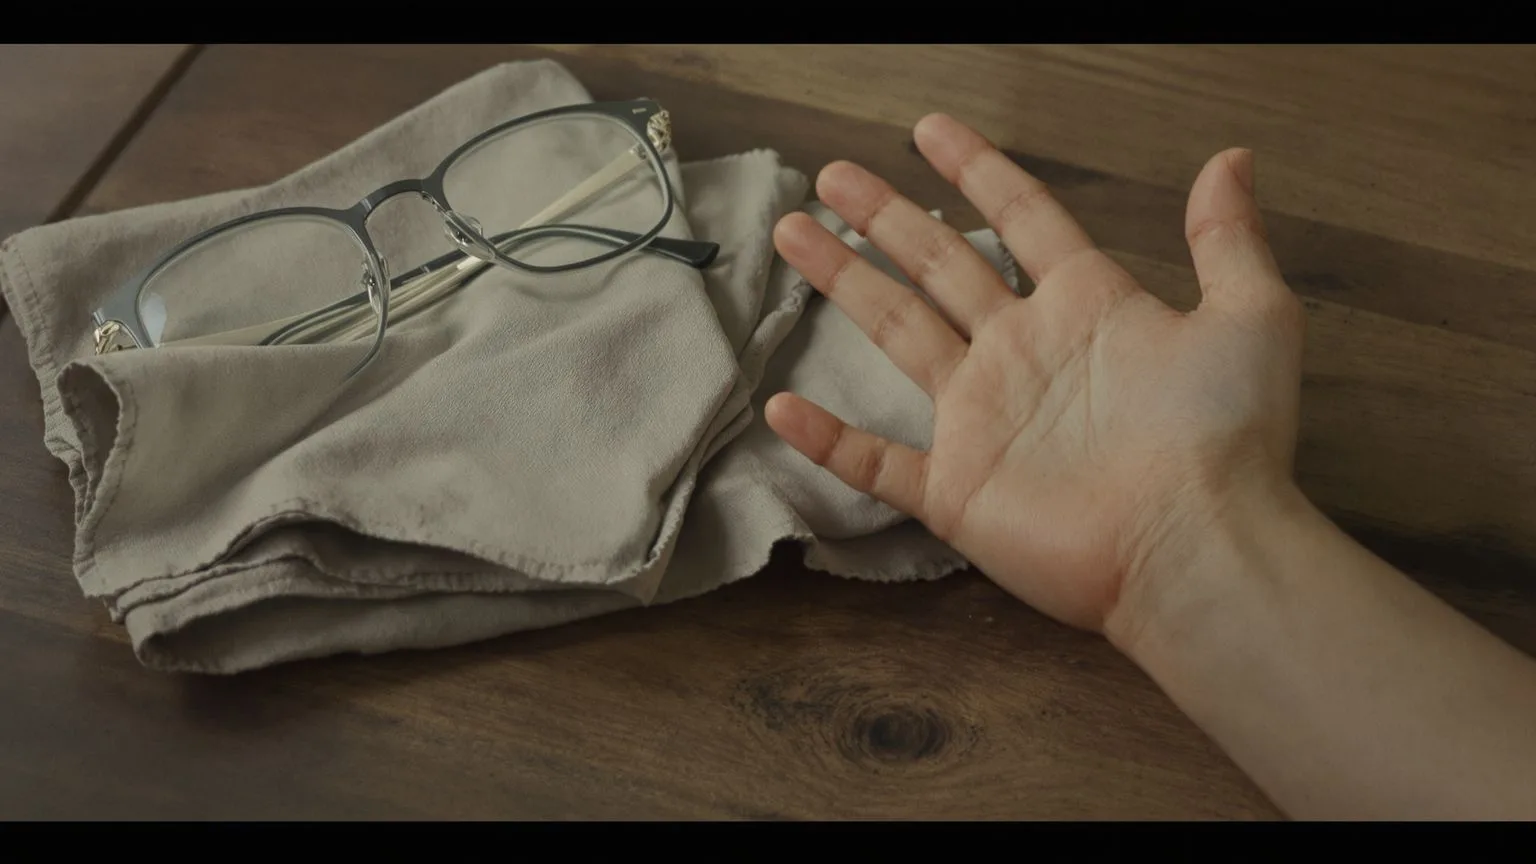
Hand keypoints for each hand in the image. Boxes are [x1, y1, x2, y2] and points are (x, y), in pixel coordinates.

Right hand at [765, 114, 1305, 632]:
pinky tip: (781, 408)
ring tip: (794, 233)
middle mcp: (1024, 352)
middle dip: (887, 216)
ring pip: (897, 333)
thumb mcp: (1251, 318)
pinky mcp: (957, 490)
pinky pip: (876, 461)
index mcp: (1085, 307)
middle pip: (940, 265)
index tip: (930, 130)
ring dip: (845, 282)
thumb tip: (1232, 160)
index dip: (977, 170)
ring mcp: (984, 420)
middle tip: (835, 174)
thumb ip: (1229, 239)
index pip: (1020, 218)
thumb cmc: (1228, 439)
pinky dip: (828, 439)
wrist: (1198, 547)